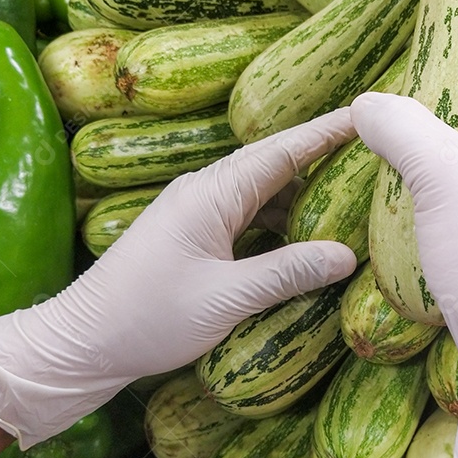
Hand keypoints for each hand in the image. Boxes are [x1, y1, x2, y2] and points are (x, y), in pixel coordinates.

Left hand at [0, 109, 358, 447]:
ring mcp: (199, 214)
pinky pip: (250, 218)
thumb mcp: (226, 297)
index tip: (367, 115)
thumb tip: (346, 256)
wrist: (84, 342)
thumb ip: (287, 272)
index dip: (326, 132)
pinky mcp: (195, 237)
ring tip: (352, 201)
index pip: (282, 151)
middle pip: (276, 167)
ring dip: (304, 198)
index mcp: (212, 193)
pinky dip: (282, 224)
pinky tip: (308, 241)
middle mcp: (206, 193)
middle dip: (323, 161)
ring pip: (264, 194)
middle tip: (374, 160)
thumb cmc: (147, 317)